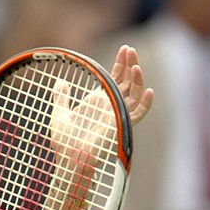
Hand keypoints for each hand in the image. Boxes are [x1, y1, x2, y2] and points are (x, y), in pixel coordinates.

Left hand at [49, 44, 153, 171]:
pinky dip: (145, 104)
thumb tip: (60, 81)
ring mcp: (116, 116)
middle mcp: (110, 107)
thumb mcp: (59, 115)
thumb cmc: (63, 143)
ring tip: (135, 64)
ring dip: (137, 79)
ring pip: (134, 94)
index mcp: (98, 102)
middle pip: (127, 82)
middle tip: (129, 50)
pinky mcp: (120, 126)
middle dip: (130, 65)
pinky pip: (138, 115)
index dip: (121, 64)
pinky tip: (149, 90)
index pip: (115, 79)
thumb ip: (61, 98)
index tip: (124, 49)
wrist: (68, 160)